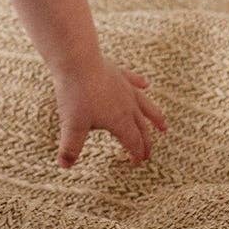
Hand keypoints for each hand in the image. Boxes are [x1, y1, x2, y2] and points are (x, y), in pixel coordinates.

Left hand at [53, 58, 167, 169]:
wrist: (78, 62)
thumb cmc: (76, 94)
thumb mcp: (72, 125)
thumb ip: (70, 148)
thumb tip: (64, 166)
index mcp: (119, 120)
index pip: (133, 141)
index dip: (136, 153)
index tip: (137, 162)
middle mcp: (127, 105)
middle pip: (141, 127)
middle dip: (146, 142)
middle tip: (149, 153)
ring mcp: (125, 88)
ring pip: (145, 105)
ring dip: (155, 117)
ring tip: (163, 126)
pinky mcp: (118, 73)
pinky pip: (133, 80)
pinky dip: (140, 83)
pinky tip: (145, 84)